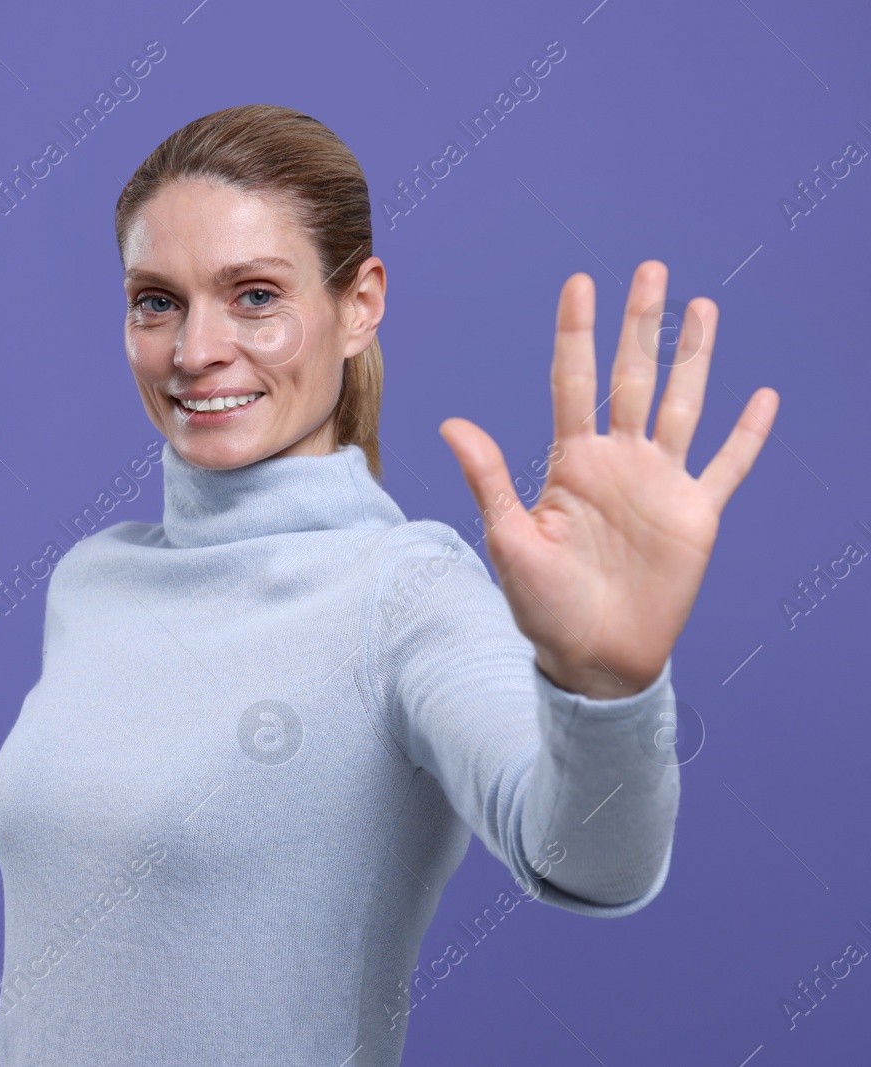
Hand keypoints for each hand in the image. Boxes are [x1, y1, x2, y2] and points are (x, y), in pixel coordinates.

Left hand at [437, 260, 779, 699]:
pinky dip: (748, 434)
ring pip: (682, 403)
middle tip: (650, 268)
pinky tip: (762, 396)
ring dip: (693, 357)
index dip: (577, 333)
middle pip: (631, 376)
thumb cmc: (542, 605)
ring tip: (702, 306)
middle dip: (640, 323)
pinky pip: (728, 465)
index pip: (573, 381)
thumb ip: (490, 478)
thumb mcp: (509, 539)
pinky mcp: (696, 515)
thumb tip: (451, 423)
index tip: (580, 283)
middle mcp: (618, 461)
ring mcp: (660, 483)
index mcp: (571, 462)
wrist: (592, 658)